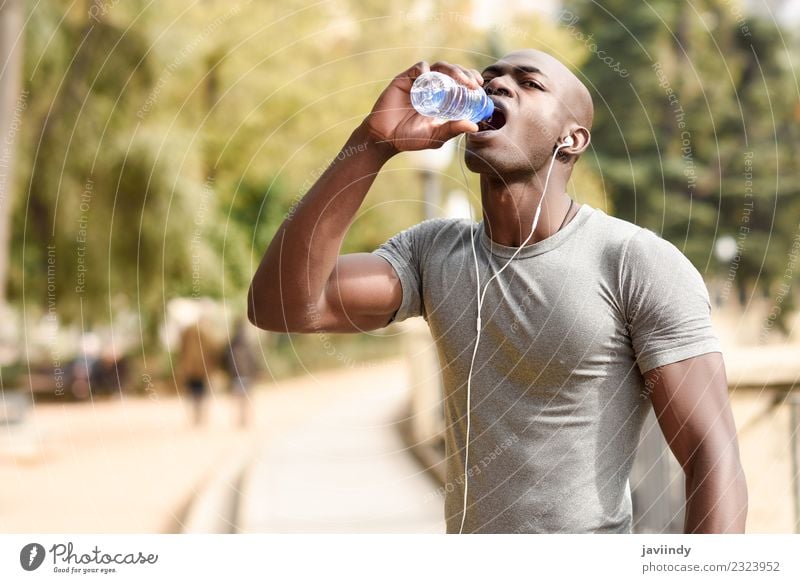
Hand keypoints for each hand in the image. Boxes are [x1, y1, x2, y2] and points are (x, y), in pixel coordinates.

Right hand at [362, 60, 482, 153]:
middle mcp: (431, 87)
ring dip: (452, 71)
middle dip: (465, 74)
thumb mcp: (436, 136)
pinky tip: (431, 79)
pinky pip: (419, 68)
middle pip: (452, 71)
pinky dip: (427, 71)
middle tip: (473, 84)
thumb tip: (474, 126)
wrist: (384, 138)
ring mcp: (418, 82)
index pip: (459, 82)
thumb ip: (453, 129)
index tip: (479, 85)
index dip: (470, 79)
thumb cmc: (409, 138)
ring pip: (439, 67)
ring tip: (460, 81)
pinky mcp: (404, 79)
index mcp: (441, 97)